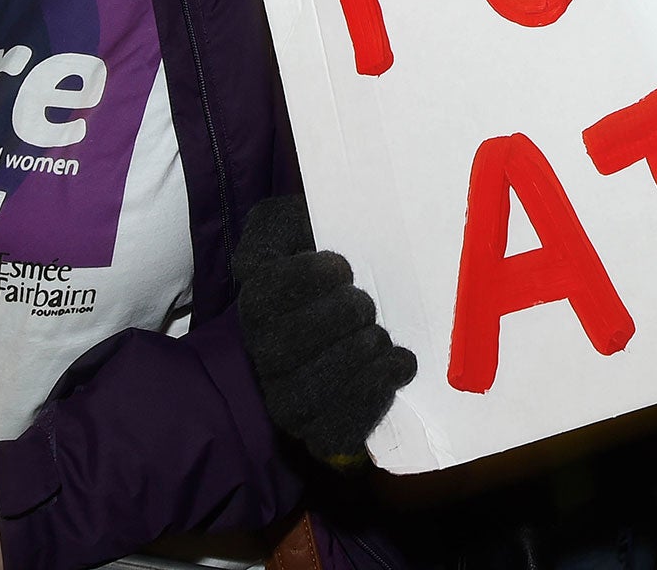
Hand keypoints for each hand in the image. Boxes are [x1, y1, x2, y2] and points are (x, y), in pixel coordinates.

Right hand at [234, 195, 416, 464]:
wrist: (360, 316)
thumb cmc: (336, 266)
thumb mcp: (303, 228)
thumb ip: (280, 224)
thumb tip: (279, 228)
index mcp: (259, 301)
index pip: (264, 296)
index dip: (306, 279)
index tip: (342, 267)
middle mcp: (265, 355)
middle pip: (282, 348)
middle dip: (338, 318)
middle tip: (366, 304)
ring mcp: (291, 398)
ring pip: (305, 397)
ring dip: (355, 360)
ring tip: (381, 338)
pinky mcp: (323, 428)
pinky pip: (334, 432)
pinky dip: (370, 400)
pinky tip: (398, 366)